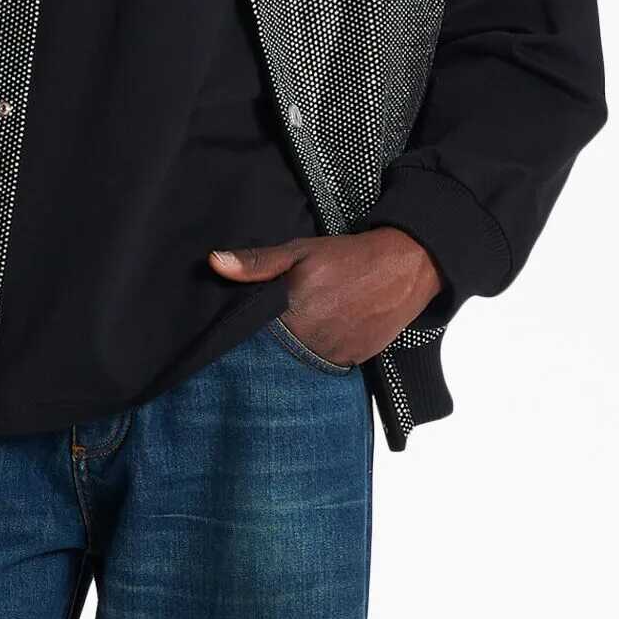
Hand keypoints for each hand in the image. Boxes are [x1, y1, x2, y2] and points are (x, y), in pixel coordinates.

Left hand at [209, 227, 442, 364]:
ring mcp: (332, 356)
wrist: (404, 268)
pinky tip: (324, 338)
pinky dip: (320, 357)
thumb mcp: (299, 252)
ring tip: (304, 332)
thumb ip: (256, 263)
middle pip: (275, 355)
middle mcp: (309, 342)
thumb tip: (214, 263)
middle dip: (271, 347)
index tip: (243, 330)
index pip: (250, 339)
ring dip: (296, 355)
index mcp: (289, 315)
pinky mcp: (351, 363)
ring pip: (300, 365)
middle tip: (281, 327)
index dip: (246, 335)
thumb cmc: (348, 257)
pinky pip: (326, 367)